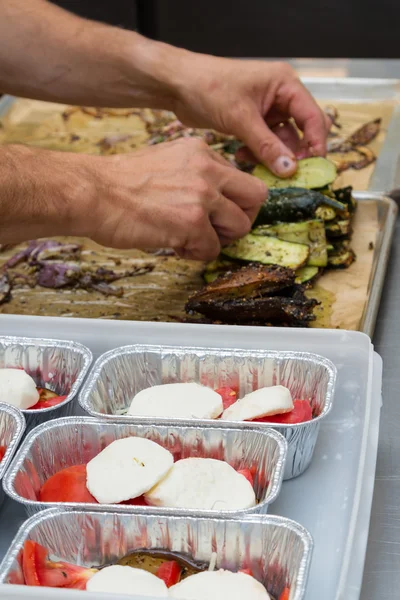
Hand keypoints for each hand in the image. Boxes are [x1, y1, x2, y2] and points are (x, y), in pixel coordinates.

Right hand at [84, 138, 265, 259]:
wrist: (92, 192)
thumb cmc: (119, 182)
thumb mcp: (166, 160)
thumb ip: (194, 173)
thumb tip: (212, 198)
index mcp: (201, 151)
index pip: (241, 177)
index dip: (231, 199)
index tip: (216, 212)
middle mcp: (208, 169)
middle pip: (257, 196)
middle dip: (241, 217)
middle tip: (219, 229)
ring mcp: (202, 195)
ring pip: (241, 225)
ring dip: (219, 238)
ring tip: (192, 238)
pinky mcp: (192, 223)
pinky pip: (212, 249)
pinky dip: (196, 253)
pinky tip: (174, 245)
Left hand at [172, 57, 329, 176]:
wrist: (179, 86)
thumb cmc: (209, 87)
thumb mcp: (241, 119)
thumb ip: (267, 146)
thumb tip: (290, 169)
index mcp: (285, 84)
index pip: (312, 116)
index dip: (316, 143)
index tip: (313, 167)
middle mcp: (280, 95)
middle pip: (301, 130)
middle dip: (295, 152)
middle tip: (289, 174)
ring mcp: (267, 109)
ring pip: (281, 140)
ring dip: (272, 156)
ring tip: (257, 166)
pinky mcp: (252, 121)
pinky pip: (265, 143)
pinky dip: (258, 153)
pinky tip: (243, 157)